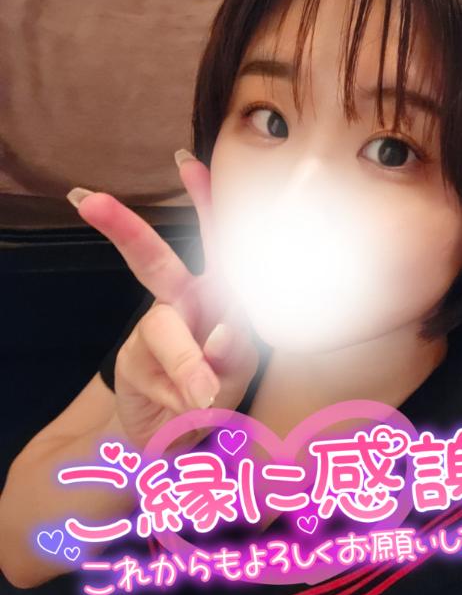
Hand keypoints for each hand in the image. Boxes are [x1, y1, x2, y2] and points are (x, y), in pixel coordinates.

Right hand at [68, 151, 260, 448]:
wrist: (181, 431)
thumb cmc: (219, 386)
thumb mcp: (241, 369)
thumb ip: (236, 351)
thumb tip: (218, 334)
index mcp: (216, 291)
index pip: (214, 242)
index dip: (203, 202)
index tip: (184, 163)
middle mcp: (184, 302)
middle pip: (153, 262)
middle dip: (126, 230)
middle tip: (87, 201)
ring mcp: (154, 332)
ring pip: (162, 329)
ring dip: (185, 362)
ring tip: (204, 398)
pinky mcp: (132, 363)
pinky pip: (159, 377)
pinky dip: (183, 398)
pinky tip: (191, 409)